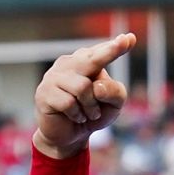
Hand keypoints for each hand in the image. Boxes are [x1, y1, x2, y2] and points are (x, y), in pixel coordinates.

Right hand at [33, 33, 135, 159]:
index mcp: (86, 61)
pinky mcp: (44, 93)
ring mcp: (54, 76)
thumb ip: (114, 92)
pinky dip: (77, 114)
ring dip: (91, 106)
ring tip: (88, 114)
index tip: (130, 38)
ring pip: (82, 87)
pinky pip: (69, 103)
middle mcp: (69, 64)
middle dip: (109, 53)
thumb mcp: (113, 104)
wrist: (69, 136)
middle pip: (92, 59)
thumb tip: (96, 86)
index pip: (101, 51)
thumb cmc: (92, 114)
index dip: (115, 47)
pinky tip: (75, 117)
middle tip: (123, 44)